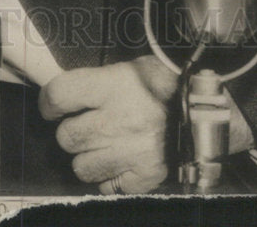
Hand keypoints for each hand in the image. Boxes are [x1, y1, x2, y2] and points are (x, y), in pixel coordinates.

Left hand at [39, 56, 177, 194]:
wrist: (207, 109)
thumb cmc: (164, 84)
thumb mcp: (129, 69)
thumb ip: (95, 83)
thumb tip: (61, 95)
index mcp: (116, 85)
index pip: (60, 95)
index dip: (49, 102)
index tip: (52, 106)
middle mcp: (122, 119)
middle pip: (67, 136)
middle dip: (72, 131)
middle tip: (87, 125)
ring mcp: (133, 152)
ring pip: (81, 167)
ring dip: (88, 157)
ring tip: (106, 143)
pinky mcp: (145, 176)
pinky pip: (105, 186)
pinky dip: (108, 176)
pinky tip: (120, 159)